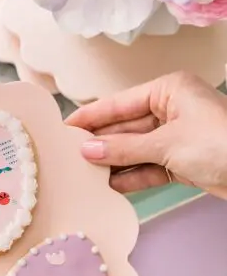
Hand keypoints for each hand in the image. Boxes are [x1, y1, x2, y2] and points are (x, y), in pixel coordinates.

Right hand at [66, 71, 226, 196]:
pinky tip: (109, 185)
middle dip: (100, 143)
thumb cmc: (221, 144)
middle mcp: (171, 109)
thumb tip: (87, 149)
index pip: (118, 103)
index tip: (64, 128)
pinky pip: (150, 166)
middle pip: (125, 127)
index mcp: (168, 90)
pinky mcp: (184, 161)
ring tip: (82, 173)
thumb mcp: (166, 144)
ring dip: (113, 162)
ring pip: (136, 148)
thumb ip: (124, 148)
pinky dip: (132, 176)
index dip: (90, 116)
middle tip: (68, 155)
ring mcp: (178, 136)